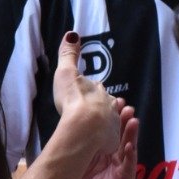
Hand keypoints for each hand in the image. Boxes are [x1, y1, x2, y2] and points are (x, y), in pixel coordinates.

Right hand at [53, 31, 122, 155]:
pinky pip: (108, 142)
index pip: (98, 89)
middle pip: (108, 106)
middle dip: (103, 107)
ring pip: (112, 123)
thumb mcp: (67, 72)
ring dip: (107, 123)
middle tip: (95, 110)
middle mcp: (109, 107)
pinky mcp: (110, 143)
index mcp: (99, 91)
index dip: (94, 91)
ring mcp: (112, 126)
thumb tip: (72, 33)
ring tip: (102, 127)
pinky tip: (99, 144)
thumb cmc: (74, 97)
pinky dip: (104, 142)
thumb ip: (69, 54)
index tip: (90, 91)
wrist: (84, 125)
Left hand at [65, 102, 139, 178]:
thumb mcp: (82, 150)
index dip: (118, 116)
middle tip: (128, 109)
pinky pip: (129, 168)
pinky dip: (130, 157)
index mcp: (107, 149)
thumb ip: (88, 135)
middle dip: (127, 122)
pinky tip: (129, 147)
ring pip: (130, 150)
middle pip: (125, 137)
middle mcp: (116, 158)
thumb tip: (86, 110)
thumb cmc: (73, 174)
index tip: (118, 102)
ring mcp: (121, 170)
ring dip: (132, 136)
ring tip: (133, 122)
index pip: (115, 130)